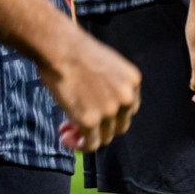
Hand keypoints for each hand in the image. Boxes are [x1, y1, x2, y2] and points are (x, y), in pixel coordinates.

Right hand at [39, 26, 140, 151]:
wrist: (61, 49)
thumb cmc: (77, 52)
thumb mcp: (108, 66)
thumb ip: (111, 86)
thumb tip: (99, 105)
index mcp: (133, 81)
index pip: (129, 109)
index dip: (111, 116)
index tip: (94, 114)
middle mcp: (126, 97)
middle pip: (119, 126)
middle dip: (101, 128)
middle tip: (79, 124)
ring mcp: (110, 111)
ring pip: (104, 138)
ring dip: (86, 137)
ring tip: (67, 130)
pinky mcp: (90, 121)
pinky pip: (90, 144)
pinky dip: (77, 145)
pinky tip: (65, 136)